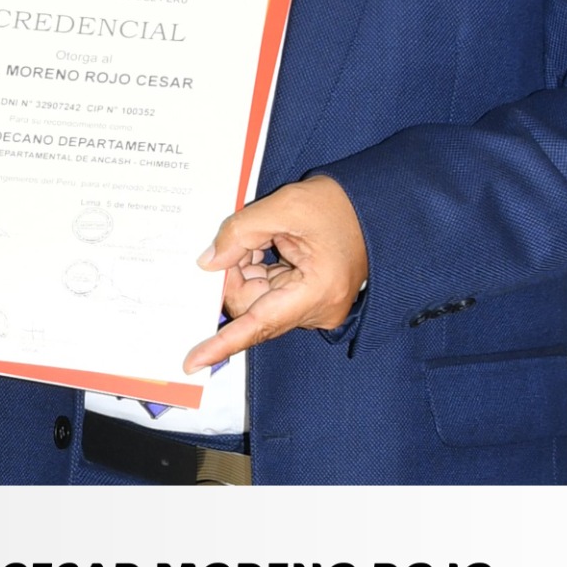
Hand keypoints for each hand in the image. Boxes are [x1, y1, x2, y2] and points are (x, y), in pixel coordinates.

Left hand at [183, 176, 367, 371]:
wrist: (373, 206)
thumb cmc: (336, 203)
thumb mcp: (285, 207)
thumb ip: (241, 233)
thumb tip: (208, 263)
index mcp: (316, 292)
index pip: (259, 324)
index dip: (222, 343)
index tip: (192, 362)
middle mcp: (317, 310)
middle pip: (253, 308)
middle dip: (237, 275)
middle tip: (239, 240)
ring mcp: (315, 308)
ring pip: (259, 301)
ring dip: (250, 269)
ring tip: (265, 238)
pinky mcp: (311, 300)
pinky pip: (272, 294)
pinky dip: (262, 271)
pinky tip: (269, 247)